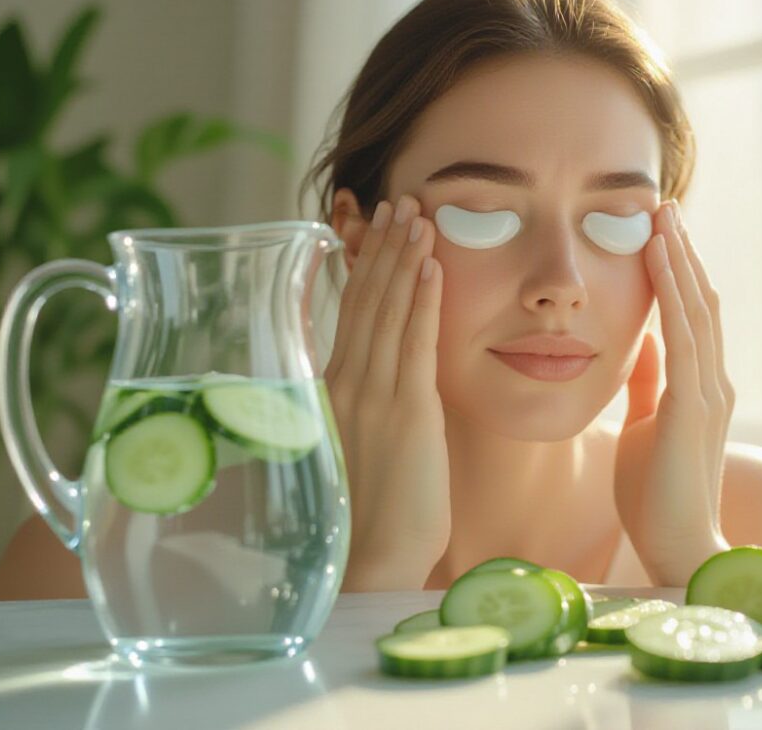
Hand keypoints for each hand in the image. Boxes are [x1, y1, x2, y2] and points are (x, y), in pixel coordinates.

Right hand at [325, 195, 449, 590]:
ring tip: (414, 214)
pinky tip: (430, 265)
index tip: (371, 228)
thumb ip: (364, 405)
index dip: (362, 268)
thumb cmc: (366, 515)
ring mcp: (374, 395)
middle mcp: (346, 385)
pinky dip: (421, 300)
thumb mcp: (359, 447)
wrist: (371, 561)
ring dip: (403, 259)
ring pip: (388, 312)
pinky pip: (415, 343)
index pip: (349, 316)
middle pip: (365, 302)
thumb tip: (377, 378)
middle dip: (383, 248)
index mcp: (332, 392)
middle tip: (397, 200)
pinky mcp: (408, 413)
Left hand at [614, 201, 733, 584]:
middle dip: (682, 251)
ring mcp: (708, 393)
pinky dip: (671, 292)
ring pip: (697, 309)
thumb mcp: (644, 425)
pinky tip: (657, 257)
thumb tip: (643, 343)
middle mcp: (714, 382)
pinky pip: (683, 336)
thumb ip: (648, 384)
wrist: (674, 546)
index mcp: (701, 387)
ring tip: (662, 215)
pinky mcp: (691, 407)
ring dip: (679, 258)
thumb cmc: (654, 493)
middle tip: (664, 205)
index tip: (660, 232)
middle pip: (702, 301)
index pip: (694, 316)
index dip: (680, 271)